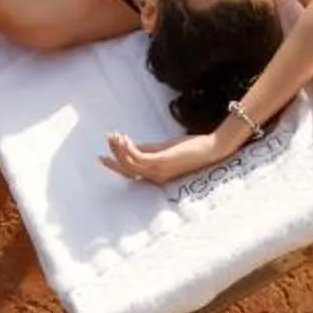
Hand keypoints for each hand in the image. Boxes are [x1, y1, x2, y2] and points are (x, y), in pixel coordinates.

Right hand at [100, 131, 226, 185]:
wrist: (211, 149)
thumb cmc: (191, 148)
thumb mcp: (165, 148)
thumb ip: (149, 148)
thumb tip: (131, 145)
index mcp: (155, 175)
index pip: (130, 173)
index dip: (114, 164)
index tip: (101, 156)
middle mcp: (155, 176)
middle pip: (126, 170)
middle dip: (114, 155)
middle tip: (106, 140)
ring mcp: (157, 171)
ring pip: (130, 164)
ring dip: (119, 149)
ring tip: (114, 135)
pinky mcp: (161, 162)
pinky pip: (138, 157)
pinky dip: (128, 149)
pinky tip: (125, 138)